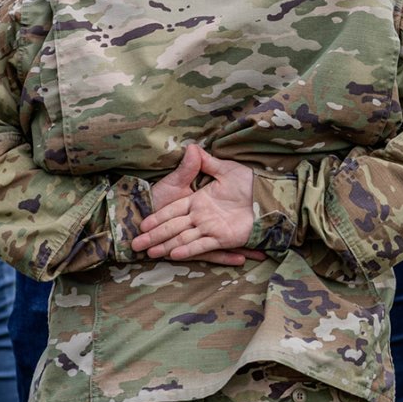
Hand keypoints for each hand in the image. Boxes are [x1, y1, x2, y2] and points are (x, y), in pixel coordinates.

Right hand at [133, 144, 257, 261]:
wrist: (267, 199)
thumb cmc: (244, 184)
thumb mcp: (224, 171)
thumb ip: (206, 164)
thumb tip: (192, 147)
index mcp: (196, 201)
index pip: (171, 211)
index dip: (156, 217)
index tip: (140, 223)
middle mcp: (200, 217)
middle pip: (172, 228)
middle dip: (154, 237)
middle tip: (135, 245)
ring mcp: (210, 229)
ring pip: (183, 239)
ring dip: (166, 246)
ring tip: (149, 252)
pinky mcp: (222, 237)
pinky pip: (204, 246)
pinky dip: (189, 250)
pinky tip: (175, 255)